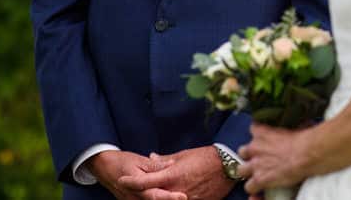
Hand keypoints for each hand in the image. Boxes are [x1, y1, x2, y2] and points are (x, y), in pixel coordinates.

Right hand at [88, 150, 185, 199]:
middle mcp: (133, 197)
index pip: (155, 195)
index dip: (169, 197)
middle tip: (186, 197)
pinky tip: (166, 197)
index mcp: (135, 186)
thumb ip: (155, 165)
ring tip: (178, 198)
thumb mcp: (139, 160)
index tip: (183, 196)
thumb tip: (171, 164)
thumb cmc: (122, 161)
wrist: (104, 167)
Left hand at [117, 146, 233, 199]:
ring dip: (158, 197)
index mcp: (171, 176)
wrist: (228, 167)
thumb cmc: (206, 157)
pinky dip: (173, 199)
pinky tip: (172, 195)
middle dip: (140, 194)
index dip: (130, 181)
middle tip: (129, 190)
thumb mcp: (183, 155)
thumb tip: (151, 159)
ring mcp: (186, 199)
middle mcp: (176, 190)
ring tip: (155, 192)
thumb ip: (165, 160)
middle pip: (151, 197)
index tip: (121, 180)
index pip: (144, 181)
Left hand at [238, 123, 309, 195]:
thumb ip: (286, 128)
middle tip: (258, 158)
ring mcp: (255, 164)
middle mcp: (255, 147)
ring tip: (257, 174)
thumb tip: (296, 126)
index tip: (263, 138)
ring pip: (240, 170)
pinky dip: (254, 187)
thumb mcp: (293, 127)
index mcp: (263, 132)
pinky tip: (260, 187)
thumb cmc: (303, 140)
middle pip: (242, 151)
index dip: (258, 135)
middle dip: (248, 156)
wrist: (305, 154)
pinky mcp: (259, 179)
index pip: (253, 129)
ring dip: (248, 172)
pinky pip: (249, 187)